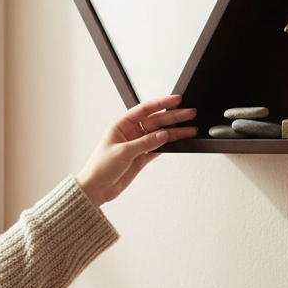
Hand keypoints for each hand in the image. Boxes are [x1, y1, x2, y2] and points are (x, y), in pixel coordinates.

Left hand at [76, 95, 197, 206]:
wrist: (96, 188)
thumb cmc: (100, 167)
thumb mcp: (123, 152)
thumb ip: (145, 143)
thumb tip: (164, 135)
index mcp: (122, 124)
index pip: (145, 109)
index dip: (162, 103)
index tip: (176, 100)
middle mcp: (131, 132)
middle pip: (156, 121)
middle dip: (174, 117)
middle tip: (190, 113)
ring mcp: (137, 145)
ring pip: (160, 135)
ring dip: (175, 132)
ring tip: (191, 129)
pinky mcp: (141, 157)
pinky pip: (158, 148)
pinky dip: (169, 145)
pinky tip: (180, 141)